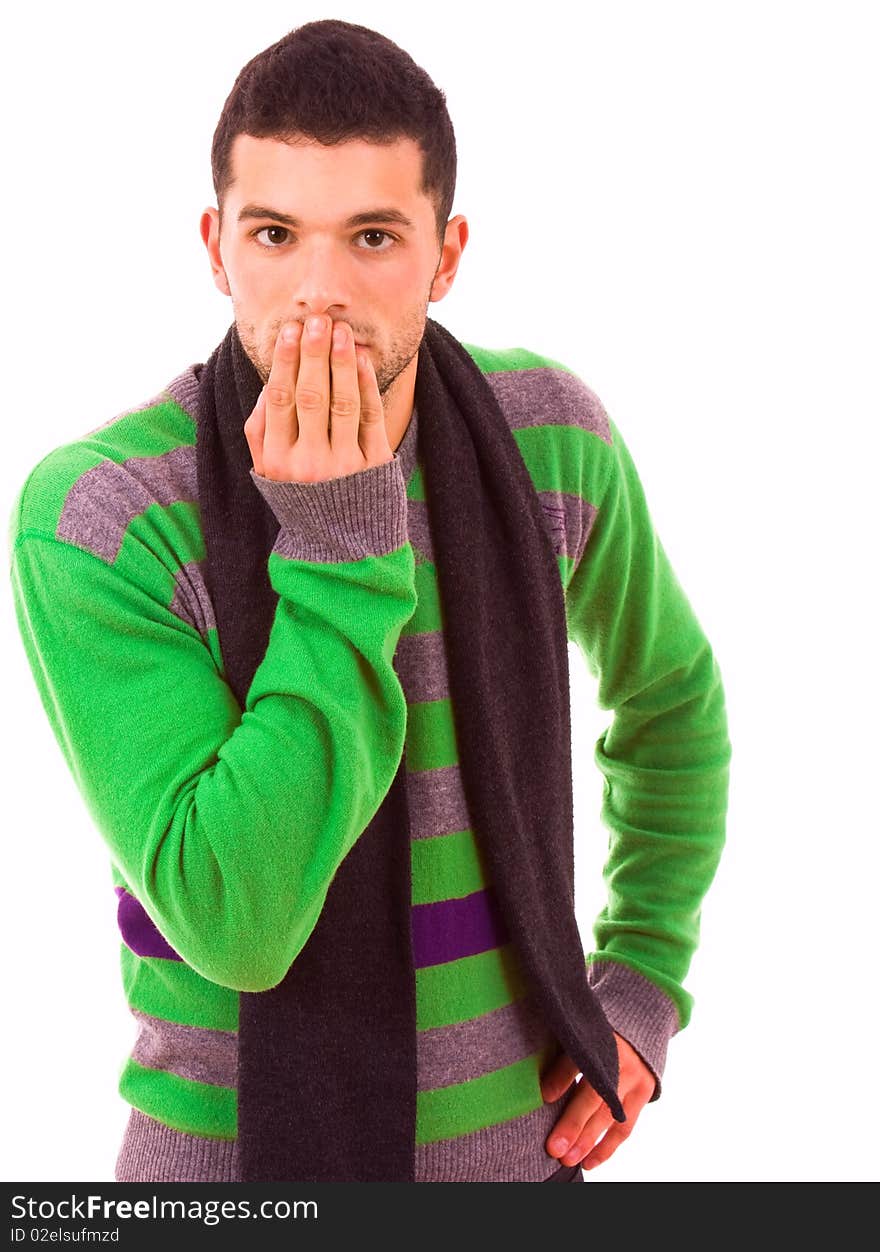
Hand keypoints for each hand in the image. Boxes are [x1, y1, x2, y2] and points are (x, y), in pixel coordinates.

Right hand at [244, 313, 393, 481]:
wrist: (340, 544)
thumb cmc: (301, 497)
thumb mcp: (268, 471)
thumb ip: (260, 430)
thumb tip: (266, 384)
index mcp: (277, 461)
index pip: (280, 400)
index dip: (285, 362)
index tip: (290, 330)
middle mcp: (308, 464)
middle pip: (310, 396)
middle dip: (313, 354)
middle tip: (317, 321)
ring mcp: (343, 466)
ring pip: (342, 403)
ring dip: (341, 363)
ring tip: (341, 332)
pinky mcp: (374, 467)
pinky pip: (370, 418)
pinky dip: (366, 386)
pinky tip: (361, 360)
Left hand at [541, 1032, 655, 1171]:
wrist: (638, 1028)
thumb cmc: (596, 1034)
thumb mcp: (578, 1035)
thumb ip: (563, 1057)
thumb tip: (543, 1092)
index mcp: (598, 1036)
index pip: (578, 1059)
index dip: (561, 1077)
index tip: (544, 1097)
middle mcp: (619, 1057)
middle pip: (594, 1094)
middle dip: (573, 1123)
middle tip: (554, 1147)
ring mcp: (635, 1076)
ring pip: (609, 1115)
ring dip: (588, 1141)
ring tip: (568, 1159)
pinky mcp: (644, 1092)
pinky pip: (625, 1126)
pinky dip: (606, 1146)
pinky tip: (589, 1161)